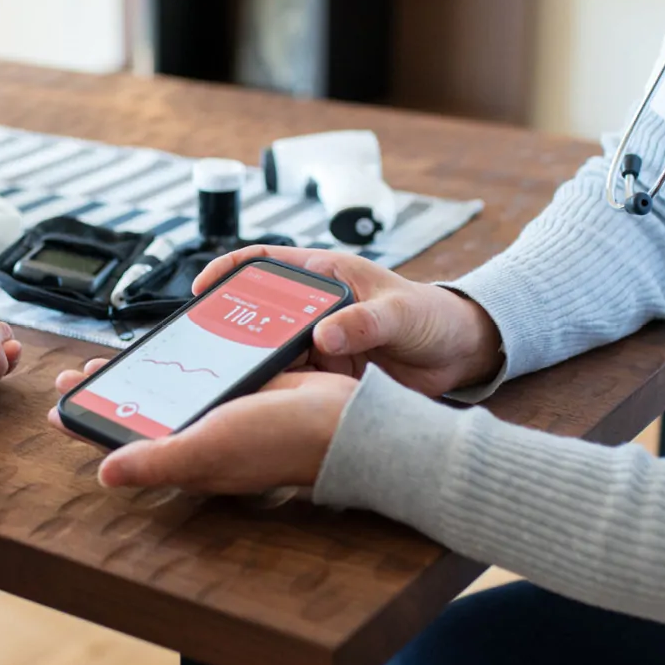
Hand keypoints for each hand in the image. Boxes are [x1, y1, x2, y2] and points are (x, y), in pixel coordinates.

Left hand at [49, 360, 357, 492]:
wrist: (343, 418)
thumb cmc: (281, 440)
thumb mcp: (209, 448)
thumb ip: (157, 461)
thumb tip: (104, 474)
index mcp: (187, 456)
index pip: (126, 445)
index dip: (91, 427)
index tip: (60, 407)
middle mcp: (201, 438)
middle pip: (142, 414)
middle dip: (109, 394)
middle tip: (75, 373)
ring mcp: (224, 414)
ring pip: (170, 392)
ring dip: (140, 375)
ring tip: (109, 359)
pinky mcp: (245, 390)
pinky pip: (205, 374)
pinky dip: (185, 361)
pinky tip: (171, 348)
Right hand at [193, 246, 502, 395]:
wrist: (460, 355)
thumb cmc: (433, 316)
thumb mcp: (399, 313)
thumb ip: (363, 323)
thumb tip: (323, 336)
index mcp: (325, 275)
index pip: (265, 262)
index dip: (230, 271)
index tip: (203, 288)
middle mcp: (315, 307)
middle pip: (260, 314)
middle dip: (235, 330)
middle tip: (213, 350)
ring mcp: (319, 341)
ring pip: (273, 351)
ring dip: (258, 365)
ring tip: (238, 381)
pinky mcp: (327, 372)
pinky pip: (293, 379)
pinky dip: (280, 389)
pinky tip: (267, 401)